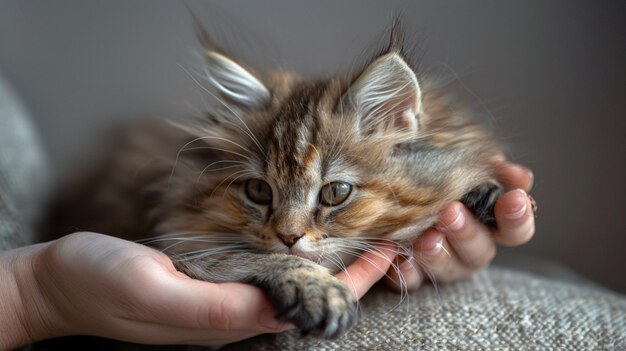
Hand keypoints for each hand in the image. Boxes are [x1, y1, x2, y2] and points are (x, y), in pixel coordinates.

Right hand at [5, 232, 394, 347]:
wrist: (61, 282)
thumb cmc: (102, 289)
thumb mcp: (157, 294)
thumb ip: (217, 308)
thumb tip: (278, 309)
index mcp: (229, 318)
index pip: (305, 305)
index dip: (349, 284)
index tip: (386, 255)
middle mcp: (233, 308)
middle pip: (308, 292)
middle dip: (351, 270)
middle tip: (390, 239)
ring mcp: (221, 292)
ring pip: (290, 277)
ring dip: (328, 258)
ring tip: (362, 234)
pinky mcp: (206, 275)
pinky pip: (260, 265)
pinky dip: (292, 249)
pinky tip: (302, 234)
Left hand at [385, 161, 535, 289]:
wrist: (387, 197)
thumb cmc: (427, 176)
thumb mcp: (446, 161)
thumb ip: (469, 161)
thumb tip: (490, 156)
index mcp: (487, 223)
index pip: (515, 229)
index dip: (518, 216)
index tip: (515, 197)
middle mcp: (469, 248)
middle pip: (481, 250)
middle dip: (467, 231)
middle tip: (451, 212)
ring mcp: (442, 265)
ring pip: (447, 268)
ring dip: (437, 253)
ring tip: (425, 238)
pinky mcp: (412, 276)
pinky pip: (411, 280)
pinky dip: (406, 271)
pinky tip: (398, 258)